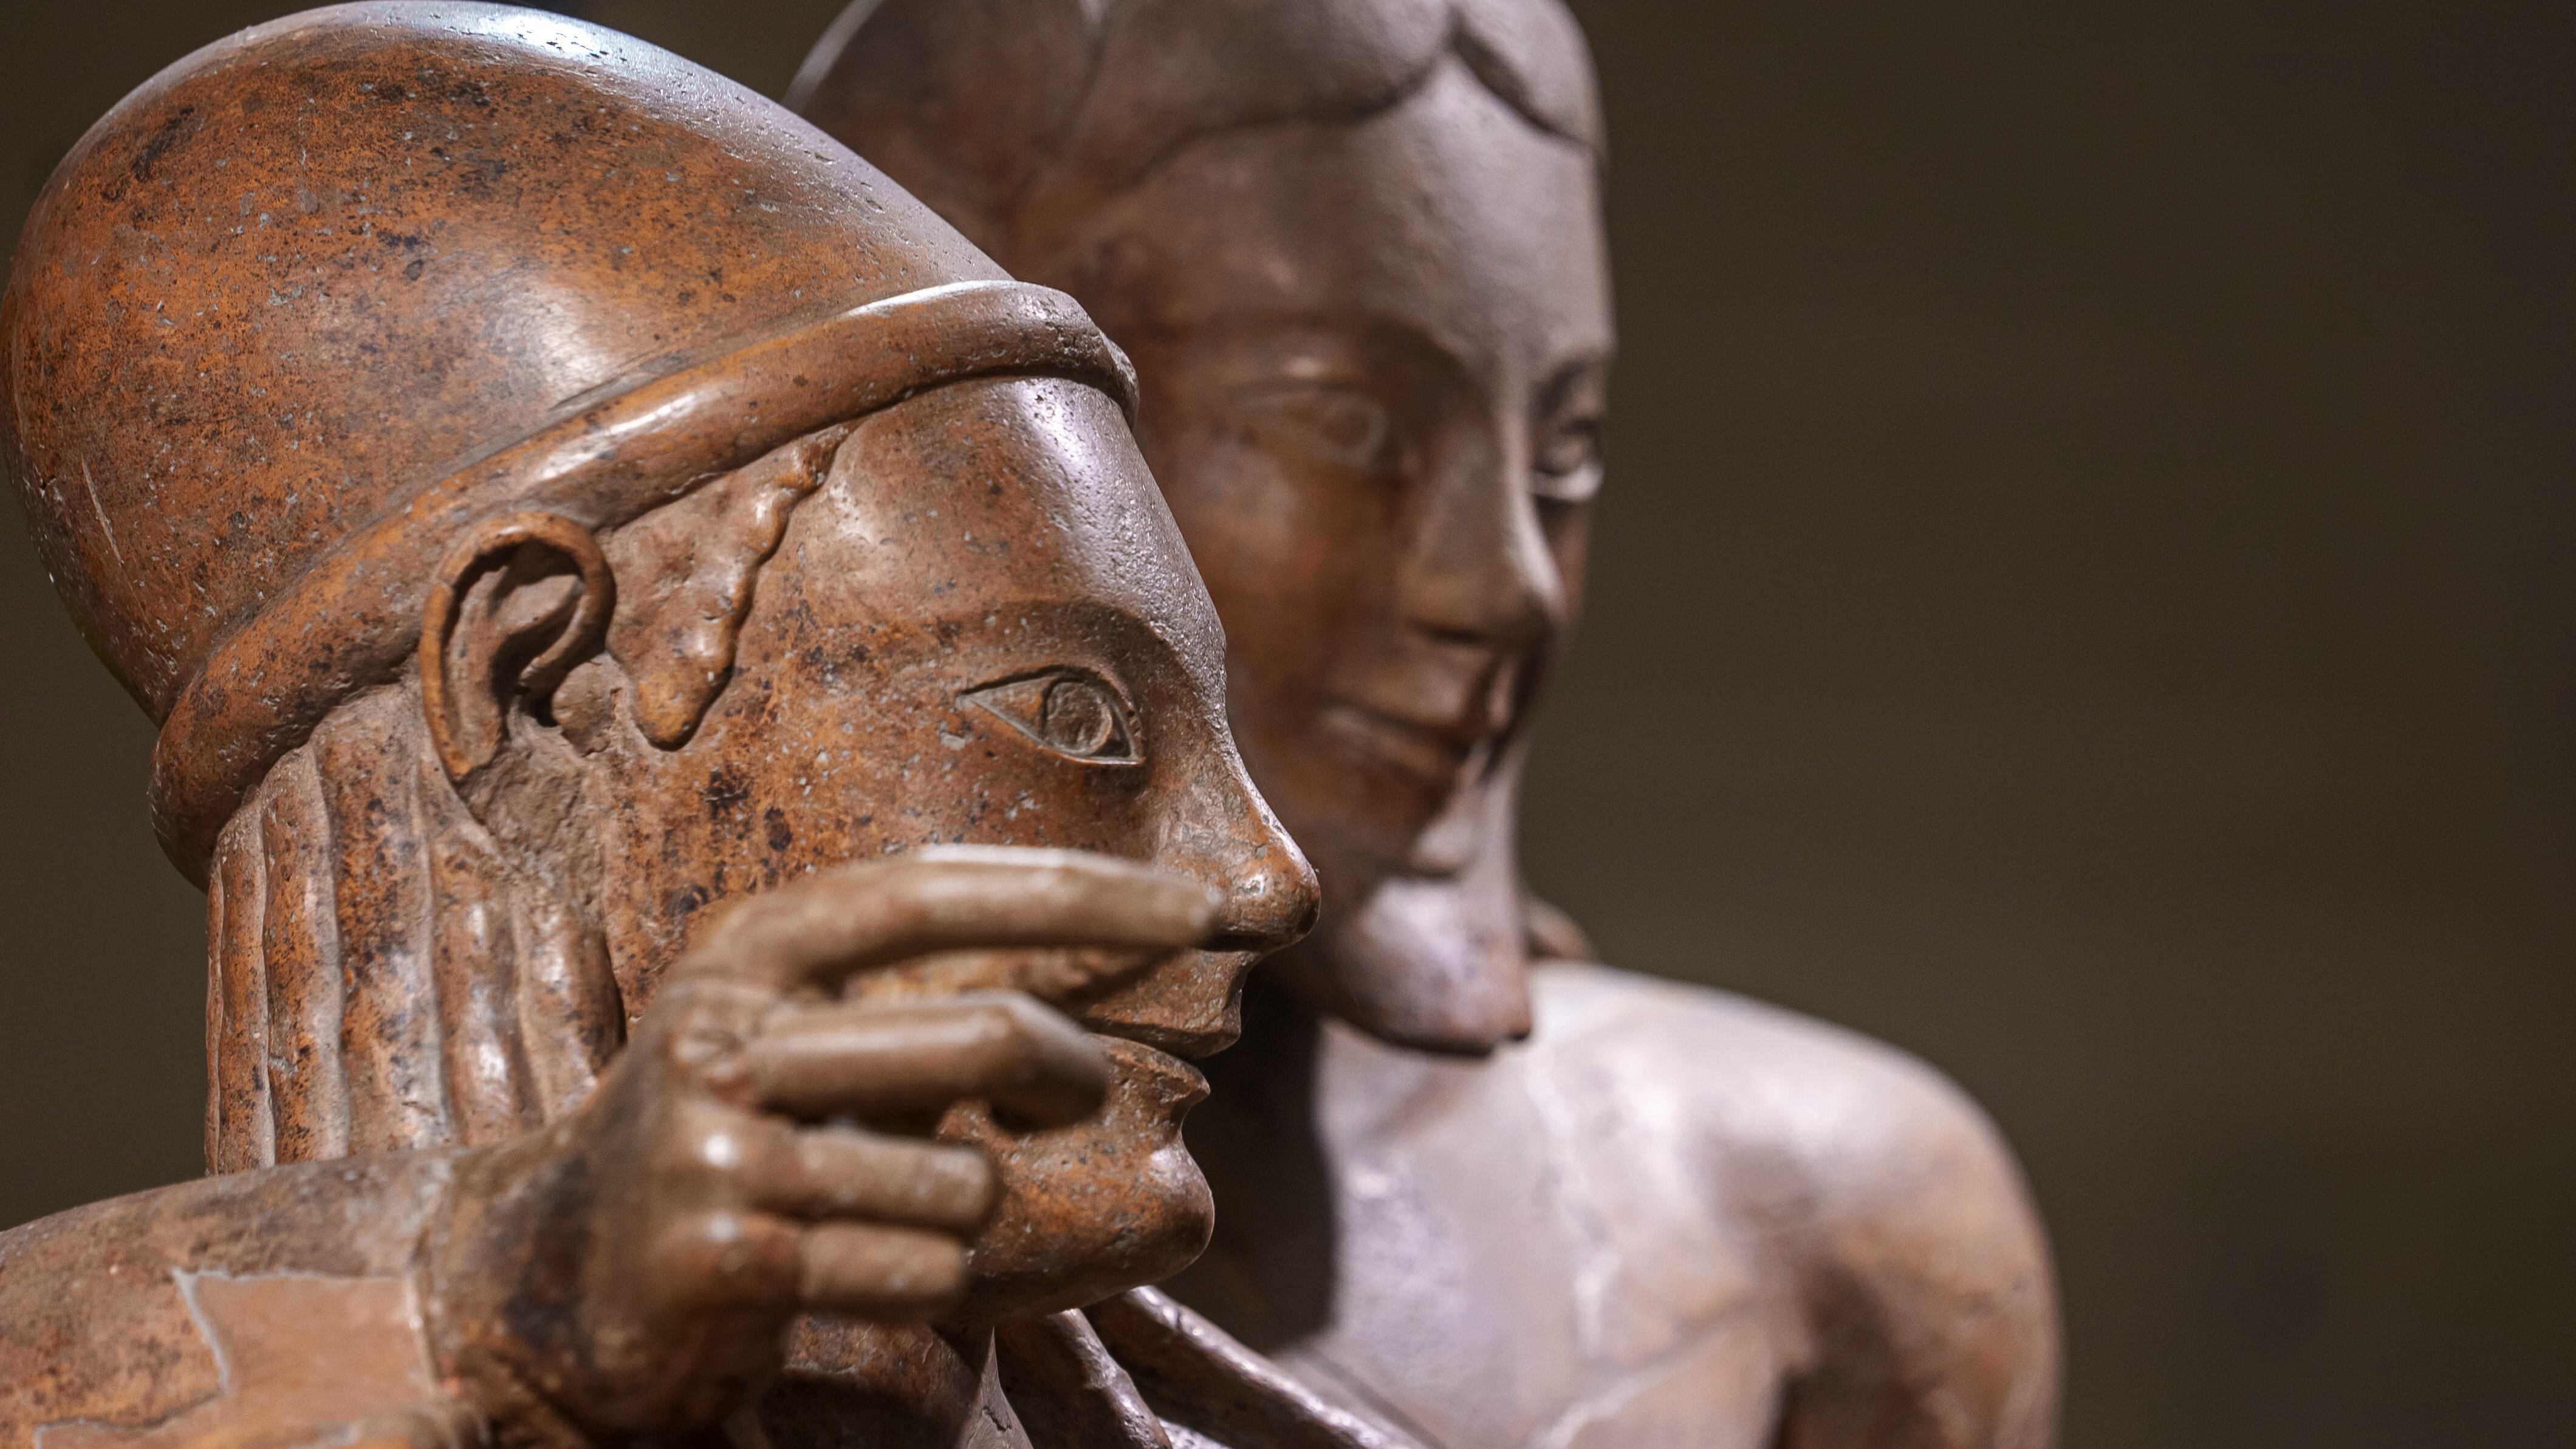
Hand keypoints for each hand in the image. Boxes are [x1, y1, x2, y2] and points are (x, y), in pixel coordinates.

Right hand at [424, 848, 1215, 1444]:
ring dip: (968, 1214)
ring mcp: (717, 1146)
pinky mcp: (727, 1260)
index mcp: (751, 948)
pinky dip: (928, 1286)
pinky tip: (849, 1277)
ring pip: (966, 1182)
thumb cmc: (735, 1138)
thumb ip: (921, 993)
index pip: (938, 892)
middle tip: (1071, 1100)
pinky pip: (924, 1274)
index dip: (1080, 894)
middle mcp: (725, 1029)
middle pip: (986, 1035)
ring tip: (888, 1215)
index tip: (1201, 906)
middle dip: (1068, 1074)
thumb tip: (1116, 961)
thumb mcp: (800, 1032)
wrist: (552, 1276)